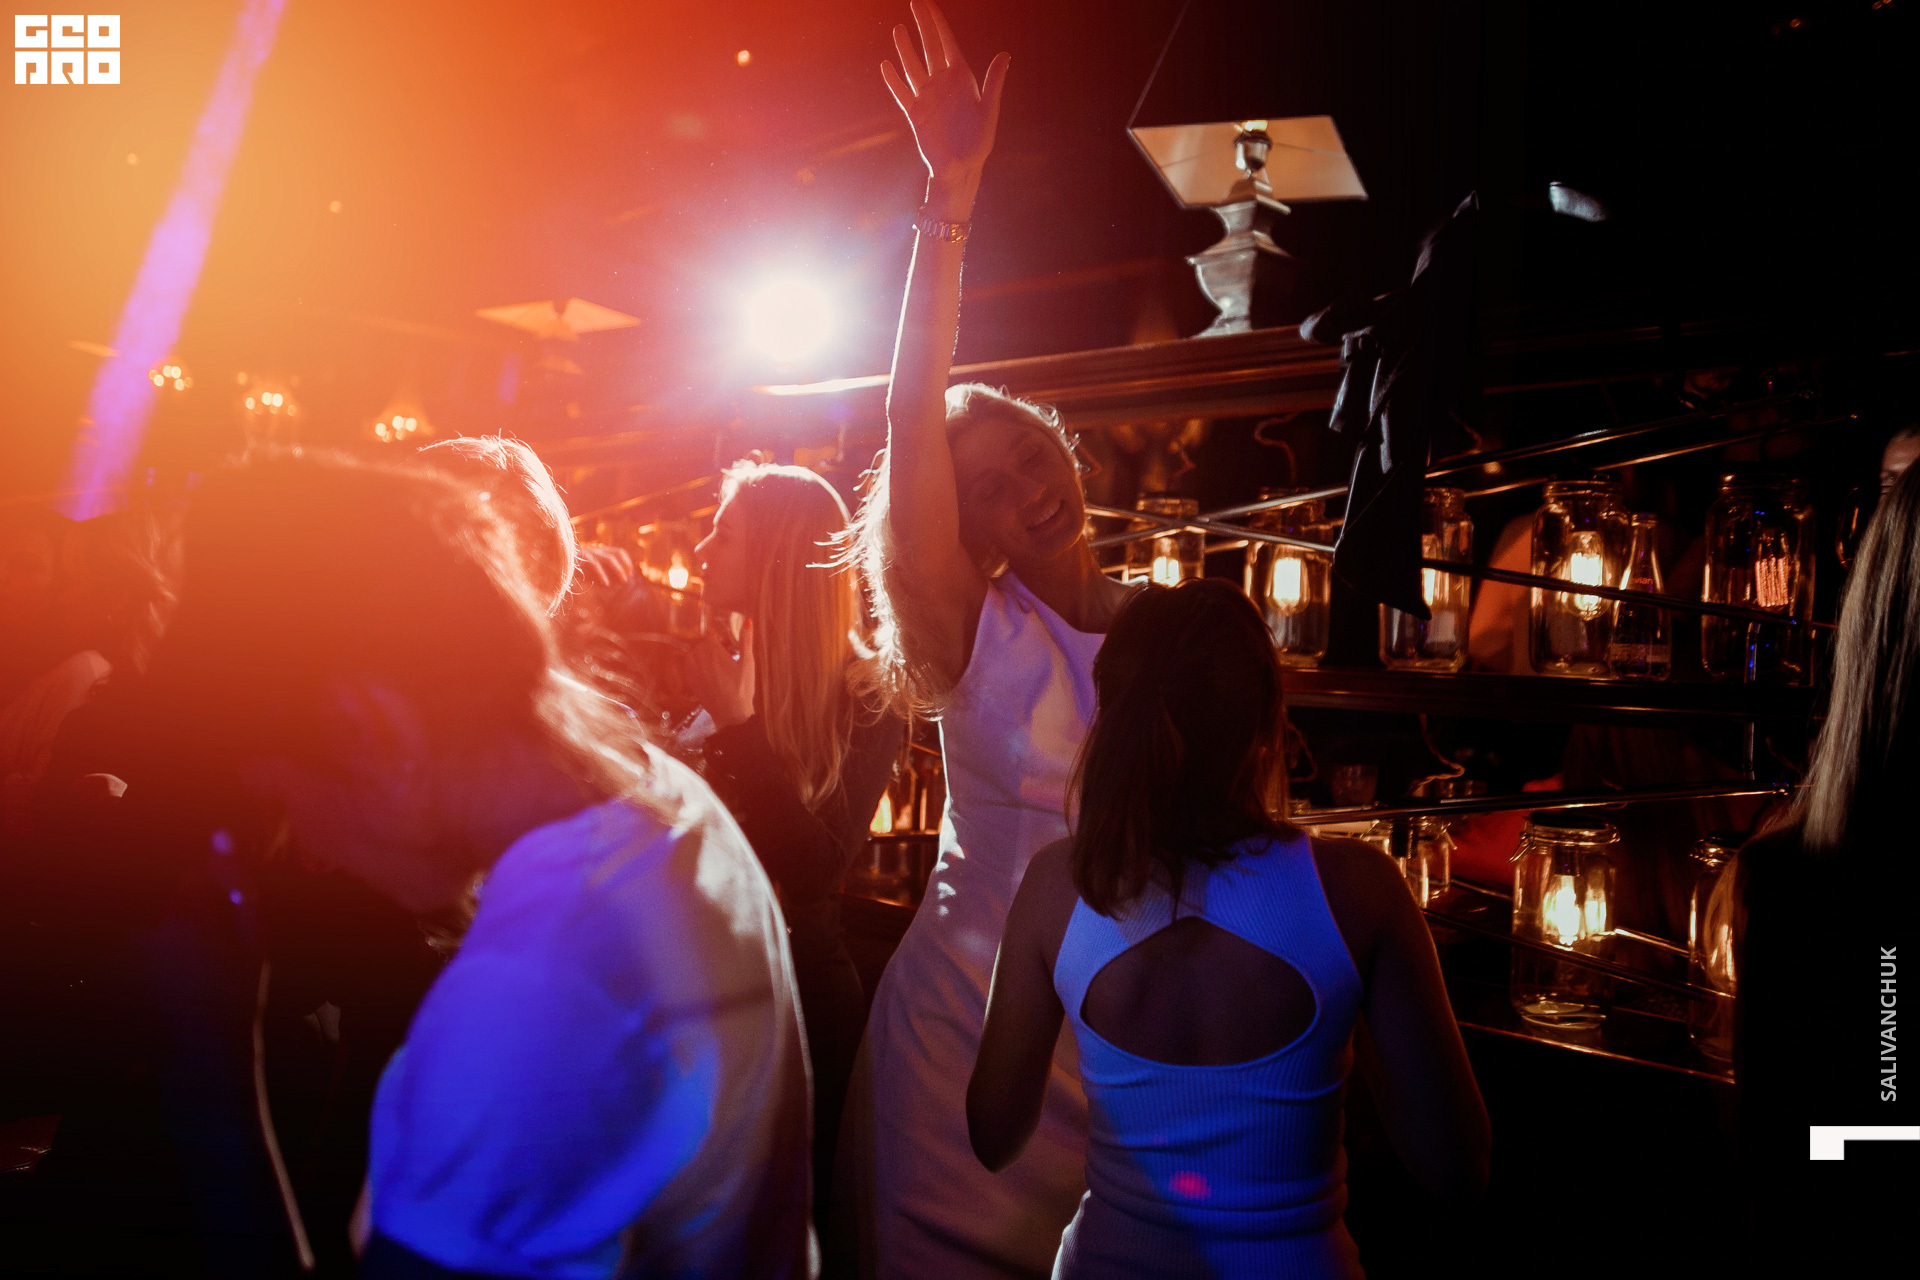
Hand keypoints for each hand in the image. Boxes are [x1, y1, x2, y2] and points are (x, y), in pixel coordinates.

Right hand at [574, 543, 634, 589]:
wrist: (555, 562)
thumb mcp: (590, 574)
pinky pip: (594, 564)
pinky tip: (605, 584)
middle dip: (624, 567)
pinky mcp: (581, 557)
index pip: (619, 552)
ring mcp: (589, 552)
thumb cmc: (573, 570)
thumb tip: (612, 585)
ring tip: (623, 582)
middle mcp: (596, 550)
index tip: (630, 574)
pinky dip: (601, 574)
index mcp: (599, 552)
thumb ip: (601, 578)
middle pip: (616, 553)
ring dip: (618, 570)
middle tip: (626, 580)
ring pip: (609, 558)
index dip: (627, 562)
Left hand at [683, 621, 755, 728]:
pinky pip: (685, 667)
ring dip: (697, 654)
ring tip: (708, 660)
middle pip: (698, 644)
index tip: (722, 644)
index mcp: (715, 652)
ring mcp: (694, 671)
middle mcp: (701, 660)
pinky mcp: (691, 682)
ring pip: (690, 654)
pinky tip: (699, 669)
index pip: (709, 637)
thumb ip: (746, 641)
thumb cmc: (743, 688)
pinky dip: (690, 664)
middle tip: (717, 653)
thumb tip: (748, 620)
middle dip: (706, 646)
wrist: (731, 713)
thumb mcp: (748, 663)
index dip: (715, 639)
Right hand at [882, 1, 1009, 208]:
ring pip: (913, 66)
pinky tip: (886, 65)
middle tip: (914, 2)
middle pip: (929, 48)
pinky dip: (893, 80)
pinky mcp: (915, 114)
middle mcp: (943, 84)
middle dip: (922, 25)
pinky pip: (901, 93)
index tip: (928, 3)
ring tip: (899, 29)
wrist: (961, 169)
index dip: (937, 22)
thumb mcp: (989, 111)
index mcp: (962, 79)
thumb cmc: (979, 143)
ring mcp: (927, 97)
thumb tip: (1005, 54)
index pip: (947, 43)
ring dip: (905, 49)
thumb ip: (994, 82)